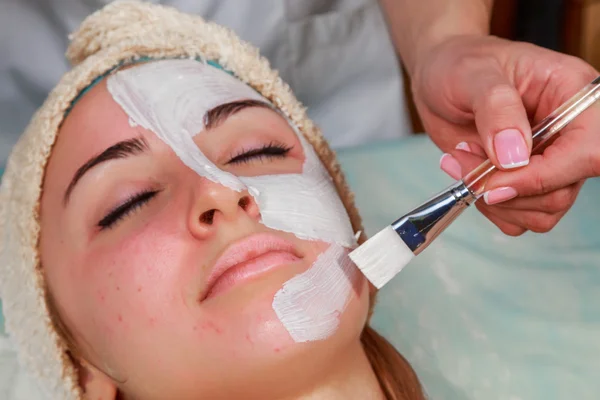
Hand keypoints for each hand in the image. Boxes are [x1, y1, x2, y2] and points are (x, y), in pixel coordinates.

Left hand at [411, 35, 599, 235]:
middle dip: (506, 188)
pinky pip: (521, 218)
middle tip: (463, 158)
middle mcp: (570, 133)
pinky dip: (490, 208)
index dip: (545, 176)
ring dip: (494, 199)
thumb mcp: (473, 74)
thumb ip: (497, 110)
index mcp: (574, 96)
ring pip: (543, 210)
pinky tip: (468, 176)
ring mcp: (549, 161)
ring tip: (462, 160)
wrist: (441, 76)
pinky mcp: (525, 180)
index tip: (496, 182)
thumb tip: (514, 157)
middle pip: (563, 189)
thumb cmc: (460, 65)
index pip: (589, 150)